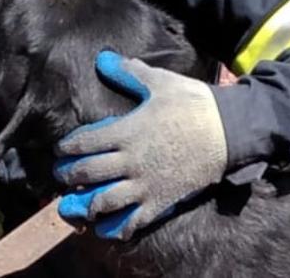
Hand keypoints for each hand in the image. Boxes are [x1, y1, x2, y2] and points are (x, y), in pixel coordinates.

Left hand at [54, 51, 227, 239]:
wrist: (228, 132)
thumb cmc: (193, 104)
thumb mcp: (160, 82)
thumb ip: (129, 73)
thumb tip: (103, 58)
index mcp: (127, 132)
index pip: (85, 142)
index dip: (68, 147)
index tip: (61, 150)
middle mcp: (130, 161)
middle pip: (88, 173)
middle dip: (69, 175)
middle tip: (61, 175)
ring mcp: (145, 184)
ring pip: (105, 200)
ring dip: (86, 204)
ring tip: (76, 204)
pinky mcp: (161, 201)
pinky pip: (134, 220)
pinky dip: (117, 227)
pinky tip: (106, 229)